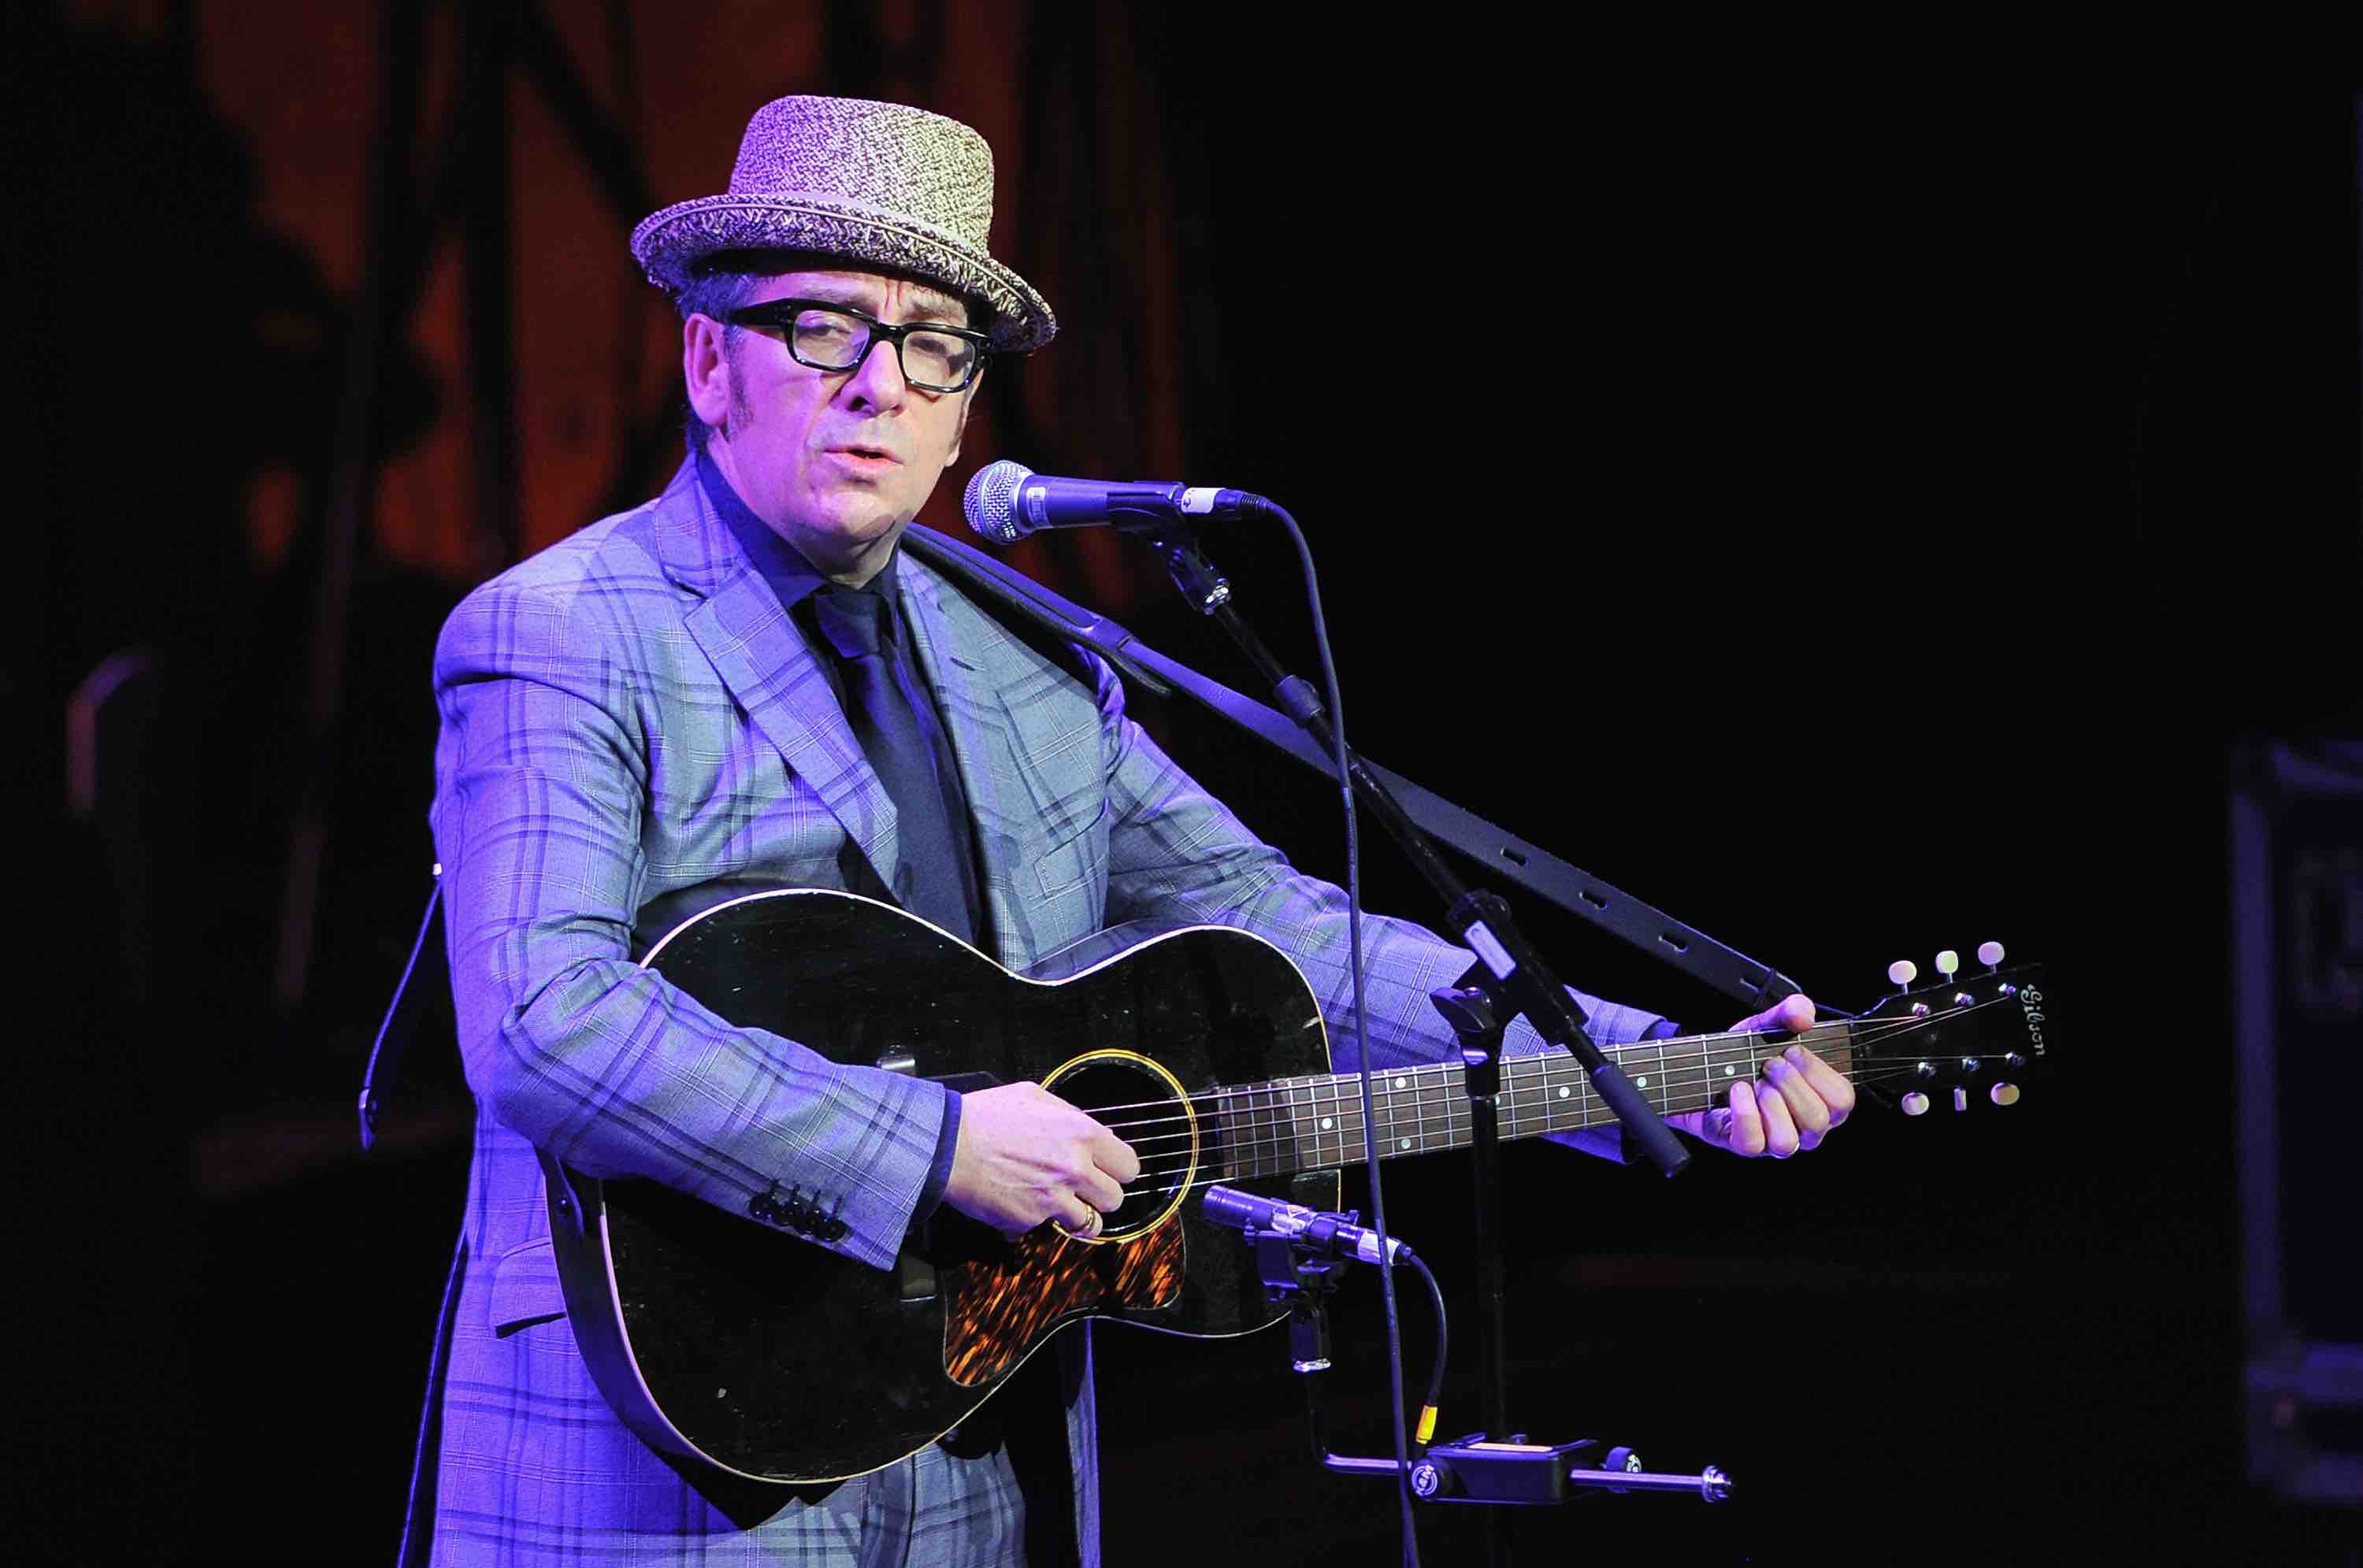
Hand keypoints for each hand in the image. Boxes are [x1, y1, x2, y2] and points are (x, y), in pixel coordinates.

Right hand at [943, 1081, 1141, 1234]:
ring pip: (1090, 1222)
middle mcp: (1075, 1168)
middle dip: (1100, 1194)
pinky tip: (1022, 1199)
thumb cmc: (986, 1117)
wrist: (947, 1146)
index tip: (1108, 1172)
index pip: (1129, 1165)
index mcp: (1082, 1133)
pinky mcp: (1031, 1221)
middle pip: (1115, 1198)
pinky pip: (1048, 1226)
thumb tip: (1089, 1131)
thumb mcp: (1034, 1096)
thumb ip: (1069, 1115)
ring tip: (1058, 1201)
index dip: (1118, 1170)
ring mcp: (1054, 1198)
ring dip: (1077, 1214)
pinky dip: (1038, 1219)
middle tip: (1082, 1187)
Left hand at [1664, 994, 1853, 1157]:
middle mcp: (1804, 1127)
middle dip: (1792, 1084)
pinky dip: (1744, 1113)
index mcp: (1821, 1100)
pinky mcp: (1746, 1146)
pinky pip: (1752, 1143)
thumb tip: (1803, 1015)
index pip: (1842, 1099)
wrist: (1704, 1068)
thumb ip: (1791, 1012)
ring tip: (1756, 1081)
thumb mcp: (1769, 1027)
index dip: (1819, 1072)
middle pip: (1818, 1120)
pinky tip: (1739, 1089)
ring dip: (1770, 1104)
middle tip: (1770, 1063)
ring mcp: (1775, 1141)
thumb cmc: (1748, 1054)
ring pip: (1787, 1141)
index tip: (1793, 1050)